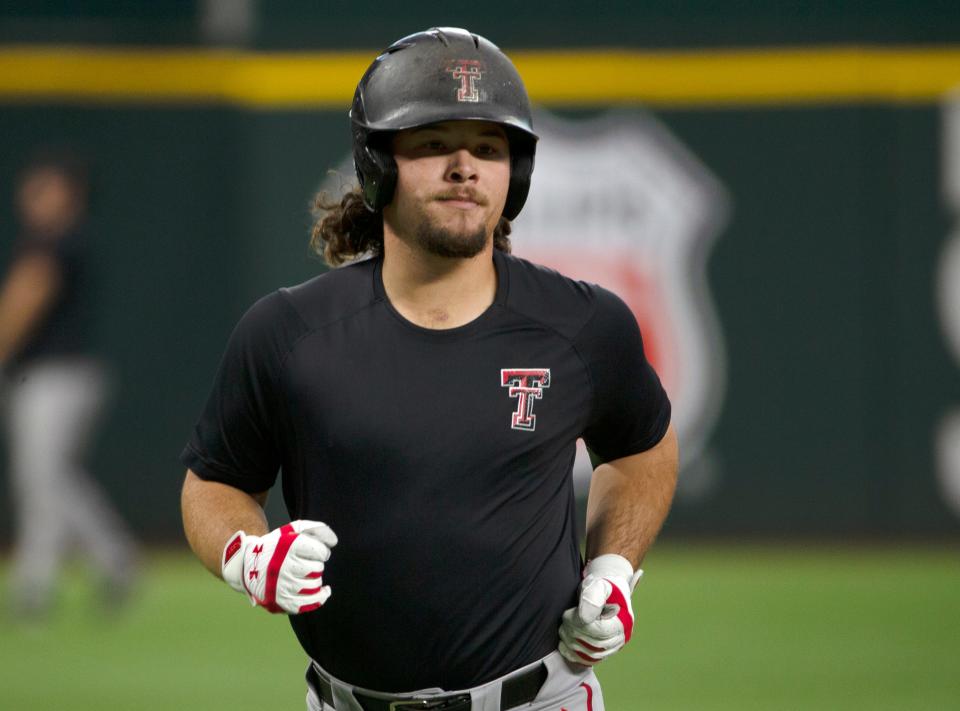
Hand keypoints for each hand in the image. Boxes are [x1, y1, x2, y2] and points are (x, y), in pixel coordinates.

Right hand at [220, 520, 336, 613]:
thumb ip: (315, 529)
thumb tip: (333, 541)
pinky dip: (320, 597)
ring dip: (315, 579)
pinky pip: (309, 603)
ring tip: (306, 575)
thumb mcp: (291, 530)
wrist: (247, 566)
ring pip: (315, 585)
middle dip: (316, 565)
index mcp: (287, 547)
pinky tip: (323, 591)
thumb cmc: (275, 547)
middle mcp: (284, 566)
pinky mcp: (282, 601)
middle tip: (306, 563)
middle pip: (317, 568)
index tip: (315, 552)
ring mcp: (282, 585)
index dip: (322, 551)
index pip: (320, 551)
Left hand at [558, 554, 641, 665]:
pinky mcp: (602, 653)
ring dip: (570, 641)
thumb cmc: (601, 588)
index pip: (599, 632)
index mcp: (624, 621)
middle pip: (592, 644)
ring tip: (565, 626)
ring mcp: (612, 648)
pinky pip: (586, 661)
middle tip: (565, 617)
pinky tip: (565, 642)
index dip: (579, 624)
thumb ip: (592, 597)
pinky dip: (572, 654)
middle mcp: (621, 638)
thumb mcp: (598, 585)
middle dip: (573, 630)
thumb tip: (585, 617)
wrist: (605, 595)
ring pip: (588, 654)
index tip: (569, 612)